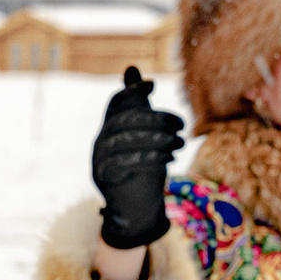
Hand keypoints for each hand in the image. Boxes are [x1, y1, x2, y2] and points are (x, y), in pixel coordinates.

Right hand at [92, 66, 185, 249]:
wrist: (137, 211)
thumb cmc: (144, 171)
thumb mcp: (146, 135)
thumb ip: (140, 107)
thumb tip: (132, 68)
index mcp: (110, 130)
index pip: (116, 104)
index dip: (132, 91)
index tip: (153, 84)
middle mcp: (100, 142)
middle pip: (124, 120)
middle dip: (157, 119)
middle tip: (182, 126)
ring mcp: (98, 160)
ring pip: (124, 140)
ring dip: (157, 140)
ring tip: (180, 144)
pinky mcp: (104, 177)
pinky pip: (123, 162)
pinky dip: (148, 158)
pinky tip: (167, 160)